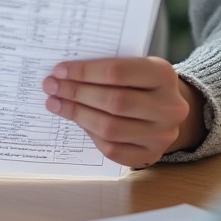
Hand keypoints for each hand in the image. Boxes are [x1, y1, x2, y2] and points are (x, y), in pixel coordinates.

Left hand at [41, 57, 205, 166]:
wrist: (169, 109)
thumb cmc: (143, 82)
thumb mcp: (136, 66)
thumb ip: (108, 67)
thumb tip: (65, 74)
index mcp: (163, 75)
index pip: (117, 72)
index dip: (84, 72)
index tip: (59, 70)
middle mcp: (169, 107)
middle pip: (113, 102)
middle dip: (76, 93)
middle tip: (51, 87)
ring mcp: (162, 135)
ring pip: (110, 128)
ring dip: (77, 114)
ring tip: (56, 104)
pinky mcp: (151, 155)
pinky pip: (112, 149)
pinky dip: (90, 134)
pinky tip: (77, 121)